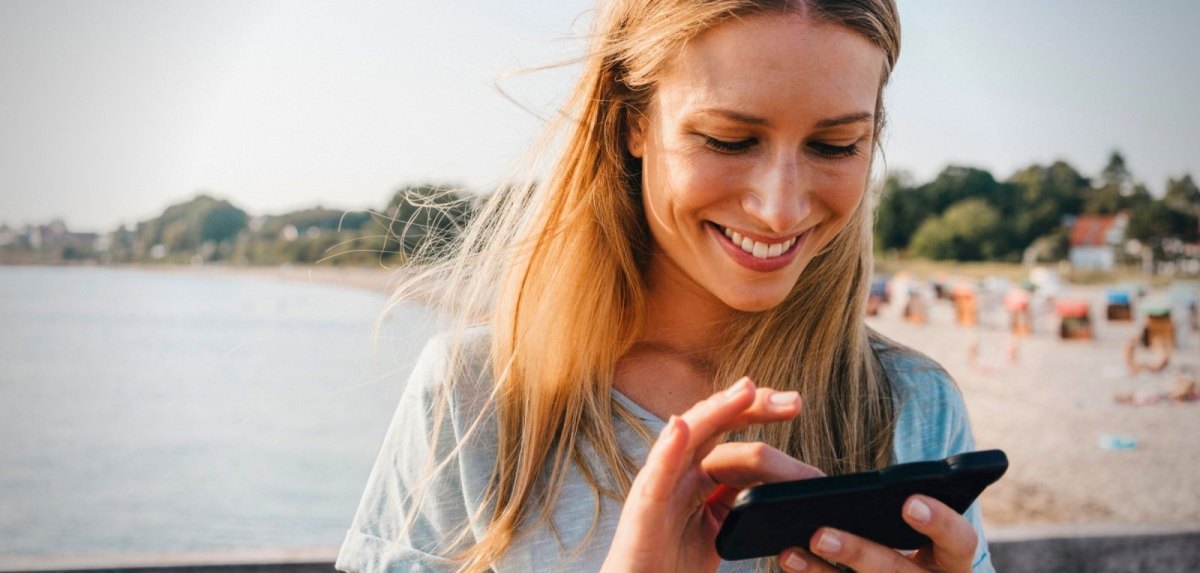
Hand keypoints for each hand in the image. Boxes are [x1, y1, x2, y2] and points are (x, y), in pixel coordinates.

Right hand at [601, 377, 824, 572]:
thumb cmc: (674, 563)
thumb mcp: (722, 525)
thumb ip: (741, 497)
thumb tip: (782, 482)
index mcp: (697, 471)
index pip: (729, 429)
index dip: (759, 413)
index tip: (794, 405)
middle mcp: (676, 468)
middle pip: (714, 422)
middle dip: (752, 405)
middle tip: (791, 400)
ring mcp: (659, 483)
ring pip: (687, 436)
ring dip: (716, 410)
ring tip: (747, 391)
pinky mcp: (643, 507)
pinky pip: (656, 474)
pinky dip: (667, 448)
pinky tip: (681, 427)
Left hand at [777, 495, 978, 572]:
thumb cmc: (907, 551)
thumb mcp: (916, 536)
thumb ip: (900, 511)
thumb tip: (837, 488)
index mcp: (953, 562)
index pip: (961, 541)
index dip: (939, 523)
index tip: (908, 503)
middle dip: (858, 554)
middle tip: (820, 534)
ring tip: (790, 554)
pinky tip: (792, 567)